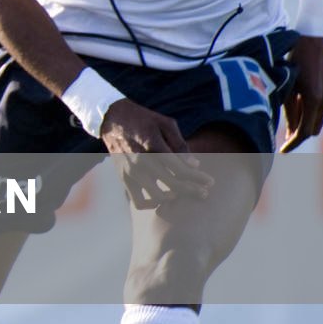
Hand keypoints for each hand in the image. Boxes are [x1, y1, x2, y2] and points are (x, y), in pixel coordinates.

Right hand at [99, 99, 213, 207]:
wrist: (112, 120)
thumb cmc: (143, 120)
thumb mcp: (165, 124)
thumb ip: (180, 144)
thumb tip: (194, 165)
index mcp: (153, 146)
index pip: (181, 169)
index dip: (198, 178)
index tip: (209, 182)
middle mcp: (141, 161)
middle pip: (173, 184)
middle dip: (193, 190)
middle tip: (204, 193)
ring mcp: (131, 172)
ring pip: (157, 196)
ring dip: (174, 197)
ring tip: (182, 193)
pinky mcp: (124, 178)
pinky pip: (139, 201)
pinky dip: (152, 203)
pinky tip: (162, 197)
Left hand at [280, 36, 322, 151]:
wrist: (315, 37)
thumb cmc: (293, 59)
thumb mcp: (286, 85)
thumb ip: (289, 110)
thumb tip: (290, 132)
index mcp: (314, 98)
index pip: (304, 131)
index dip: (293, 143)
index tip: (283, 150)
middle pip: (315, 127)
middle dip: (300, 132)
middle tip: (285, 134)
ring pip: (322, 116)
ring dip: (309, 117)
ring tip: (295, 106)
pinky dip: (318, 106)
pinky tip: (308, 95)